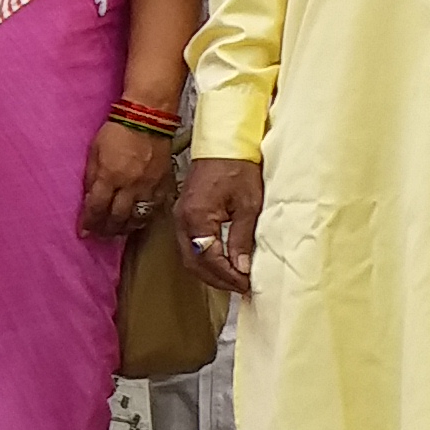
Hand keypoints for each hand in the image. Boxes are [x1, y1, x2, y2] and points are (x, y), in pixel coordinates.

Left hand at [78, 114, 175, 244]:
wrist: (148, 120)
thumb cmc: (117, 131)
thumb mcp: (94, 151)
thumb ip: (92, 176)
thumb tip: (89, 198)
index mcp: (110, 176)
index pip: (97, 208)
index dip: (89, 223)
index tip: (84, 232)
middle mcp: (130, 186)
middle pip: (117, 218)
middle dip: (106, 230)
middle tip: (100, 234)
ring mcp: (149, 187)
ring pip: (136, 218)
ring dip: (124, 228)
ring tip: (117, 231)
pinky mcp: (163, 185)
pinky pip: (153, 209)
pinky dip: (143, 218)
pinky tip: (136, 220)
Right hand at [176, 155, 263, 294]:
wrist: (223, 142)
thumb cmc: (237, 167)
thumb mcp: (248, 204)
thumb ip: (242, 238)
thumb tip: (241, 267)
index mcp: (197, 218)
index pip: (209, 259)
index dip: (228, 276)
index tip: (247, 284)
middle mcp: (183, 220)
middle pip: (194, 263)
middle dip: (217, 279)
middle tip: (240, 287)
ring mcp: (180, 216)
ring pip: (189, 256)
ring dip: (209, 271)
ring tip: (233, 278)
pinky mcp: (184, 213)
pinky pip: (189, 244)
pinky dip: (203, 258)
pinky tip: (220, 261)